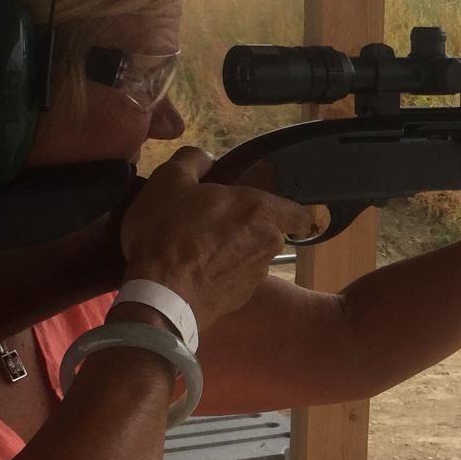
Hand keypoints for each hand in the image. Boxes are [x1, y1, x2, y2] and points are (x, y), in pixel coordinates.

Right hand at [119, 145, 313, 330]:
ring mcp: (256, 276)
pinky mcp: (240, 300)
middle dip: (247, 229)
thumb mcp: (169, 180)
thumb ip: (193, 160)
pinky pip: (235, 281)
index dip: (288, 212)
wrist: (159, 295)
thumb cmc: (168, 231)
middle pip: (269, 233)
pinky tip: (192, 273)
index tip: (268, 212)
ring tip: (195, 250)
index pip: (301, 214)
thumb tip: (206, 159)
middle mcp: (269, 244)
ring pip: (252, 258)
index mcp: (261, 210)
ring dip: (232, 253)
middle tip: (212, 224)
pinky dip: (220, 276)